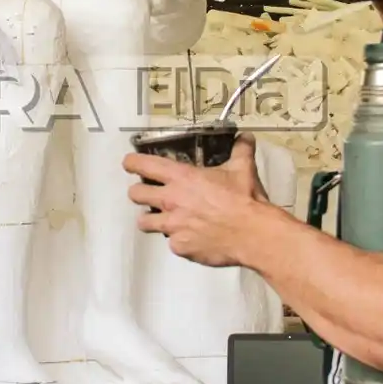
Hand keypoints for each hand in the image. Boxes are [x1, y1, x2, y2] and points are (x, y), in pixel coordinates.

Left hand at [124, 135, 269, 266]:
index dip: (131, 163)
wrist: (253, 234)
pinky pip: (171, 243)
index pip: (143, 165)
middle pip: (134, 195)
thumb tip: (246, 136)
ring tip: (163, 219)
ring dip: (151, 219)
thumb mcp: (243, 168)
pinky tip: (191, 237)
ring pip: (144, 223)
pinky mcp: (180, 247)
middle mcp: (170, 201)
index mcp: (181, 177)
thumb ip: (240, 150)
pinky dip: (178, 240)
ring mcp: (172, 226)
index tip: (129, 163)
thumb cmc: (244, 198)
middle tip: (149, 194)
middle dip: (138, 193)